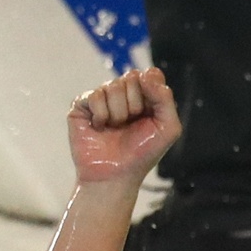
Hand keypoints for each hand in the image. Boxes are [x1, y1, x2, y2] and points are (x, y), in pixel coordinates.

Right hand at [68, 68, 180, 185]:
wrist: (115, 176)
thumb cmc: (141, 154)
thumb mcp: (167, 129)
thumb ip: (165, 98)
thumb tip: (146, 73)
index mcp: (144, 96)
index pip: (150, 74)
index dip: (150, 90)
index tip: (148, 112)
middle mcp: (123, 94)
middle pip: (132, 77)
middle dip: (135, 105)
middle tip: (130, 125)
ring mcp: (102, 98)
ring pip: (113, 86)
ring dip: (118, 113)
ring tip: (115, 129)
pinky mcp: (82, 105)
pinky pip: (95, 95)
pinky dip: (101, 115)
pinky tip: (100, 128)